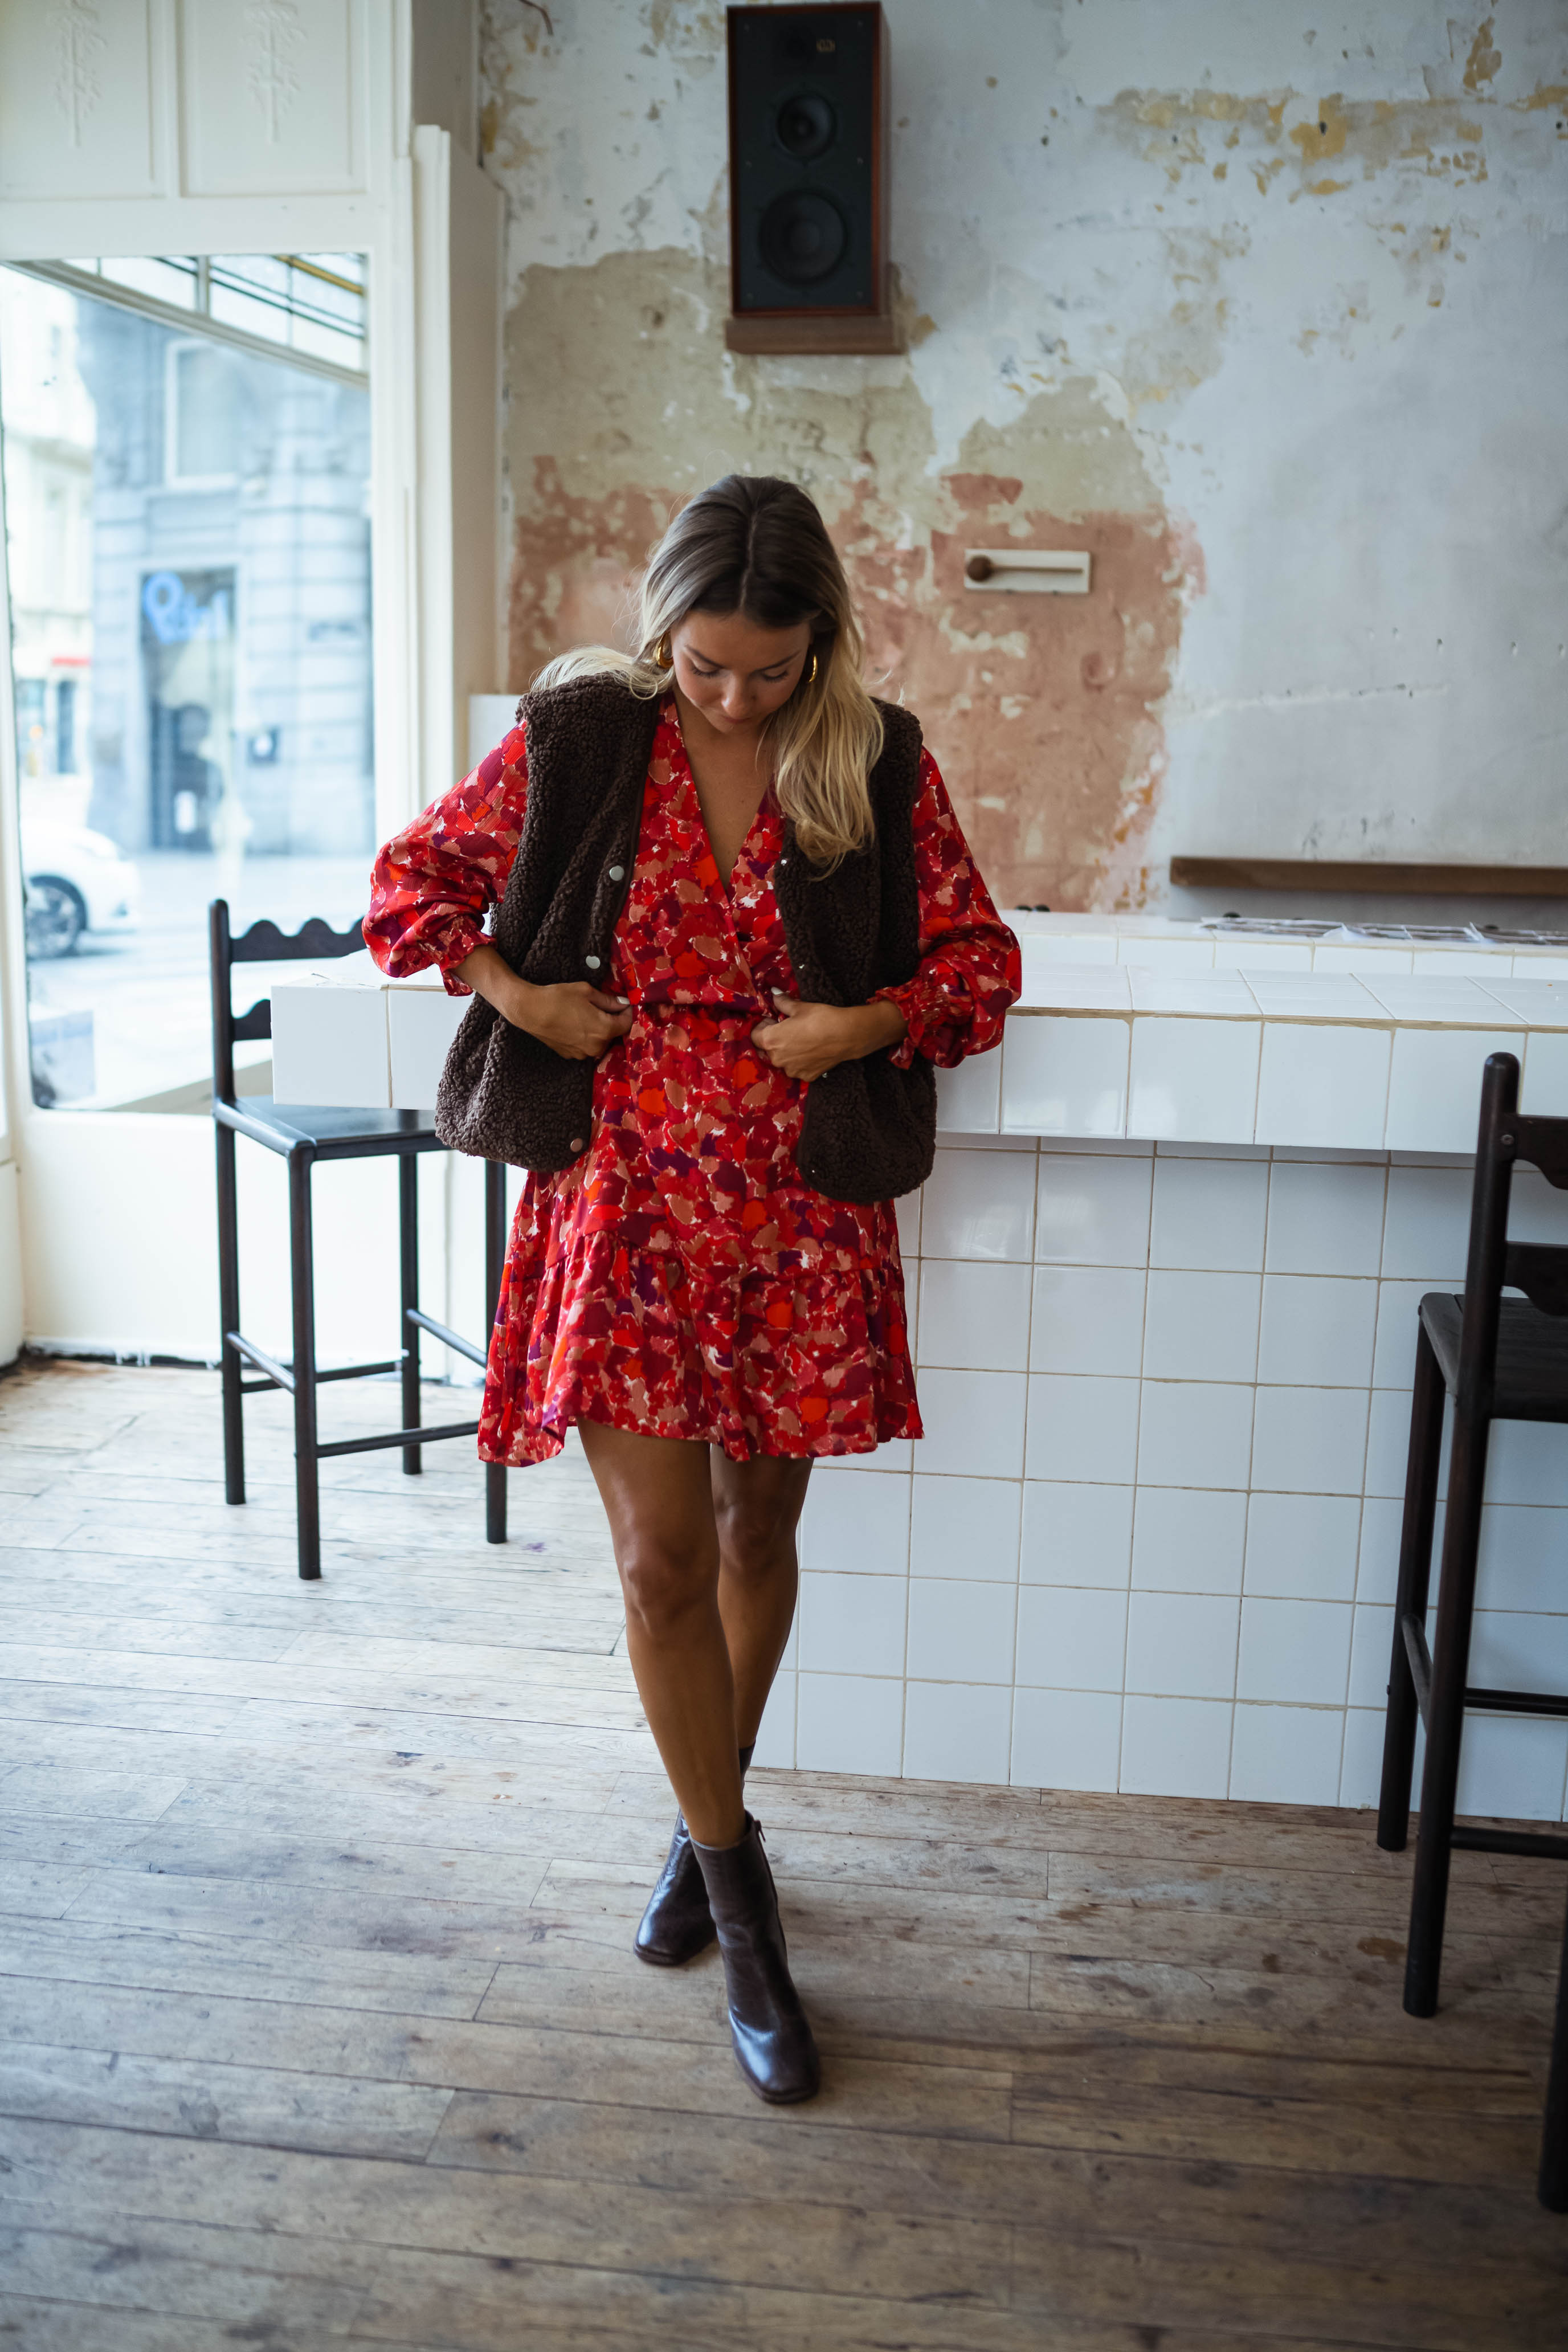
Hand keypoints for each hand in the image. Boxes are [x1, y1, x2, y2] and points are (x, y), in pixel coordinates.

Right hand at [453, 943, 631, 1060]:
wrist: (529, 1011)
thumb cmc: (558, 997)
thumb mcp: (587, 992)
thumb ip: (608, 1001)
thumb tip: (623, 1004)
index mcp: (604, 1030)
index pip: (626, 1024)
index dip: (627, 1012)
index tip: (624, 1003)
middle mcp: (596, 1046)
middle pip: (613, 1034)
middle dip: (612, 1020)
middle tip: (603, 1006)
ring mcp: (583, 1054)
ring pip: (599, 1041)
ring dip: (598, 1030)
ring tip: (586, 1015)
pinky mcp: (571, 1055)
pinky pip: (586, 1046)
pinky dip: (585, 1037)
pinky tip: (575, 1024)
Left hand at [751, 993, 906, 1082]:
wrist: (846, 1035)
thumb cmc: (820, 1018)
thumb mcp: (799, 1007)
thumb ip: (782, 1002)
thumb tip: (774, 994)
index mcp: (770, 1041)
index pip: (754, 1035)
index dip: (763, 1026)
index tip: (774, 1019)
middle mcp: (777, 1059)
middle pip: (767, 1049)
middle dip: (774, 1039)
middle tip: (789, 1028)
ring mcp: (791, 1070)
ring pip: (782, 1060)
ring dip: (787, 1051)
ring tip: (802, 1040)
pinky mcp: (806, 1076)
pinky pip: (797, 1068)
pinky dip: (801, 1060)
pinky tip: (812, 1050)